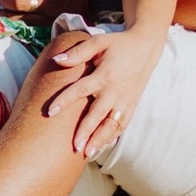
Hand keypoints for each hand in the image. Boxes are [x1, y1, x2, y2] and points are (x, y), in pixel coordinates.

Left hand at [43, 27, 164, 157]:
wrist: (146, 47)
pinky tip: (102, 146)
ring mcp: (126, 100)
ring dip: (100, 140)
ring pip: (112, 125)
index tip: (50, 112)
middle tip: (74, 147)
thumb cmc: (118, 44)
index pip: (81, 90)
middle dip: (86, 132)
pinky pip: (122, 125)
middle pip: (97, 115)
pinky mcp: (132, 105)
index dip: (64, 101)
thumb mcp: (98, 42)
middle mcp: (116, 91)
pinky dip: (112, 136)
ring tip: (87, 153)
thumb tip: (57, 60)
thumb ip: (78, 53)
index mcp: (105, 75)